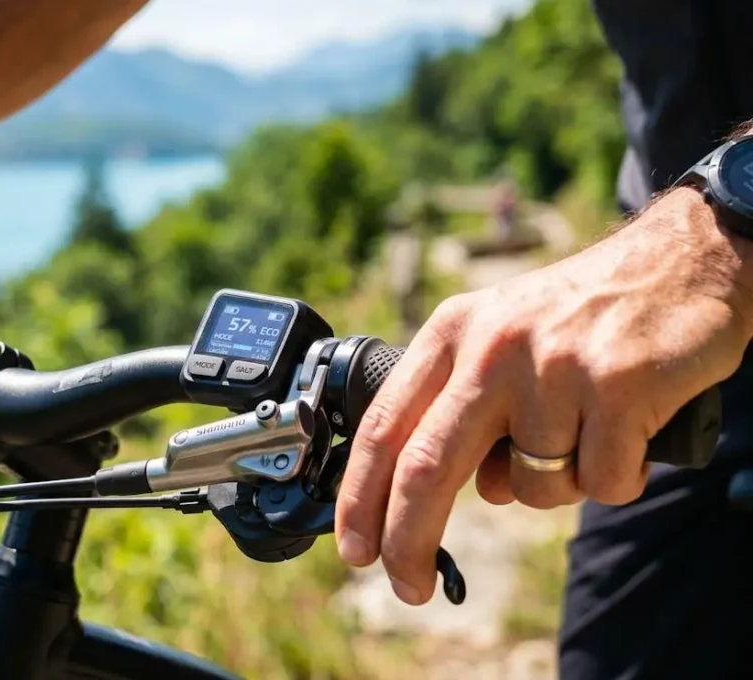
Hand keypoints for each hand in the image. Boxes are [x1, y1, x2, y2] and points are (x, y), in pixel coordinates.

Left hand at [334, 188, 752, 604]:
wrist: (682, 259)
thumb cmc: (578, 315)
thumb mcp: (495, 335)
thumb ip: (457, 405)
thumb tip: (439, 497)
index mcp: (451, 333)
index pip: (382, 428)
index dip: (359, 497)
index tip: (355, 548)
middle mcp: (492, 347)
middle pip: (427, 468)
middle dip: (408, 540)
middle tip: (406, 585)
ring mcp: (555, 367)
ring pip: (528, 488)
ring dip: (555, 488)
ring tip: (585, 431)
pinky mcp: (620, 387)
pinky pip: (599, 483)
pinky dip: (615, 477)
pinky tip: (627, 429)